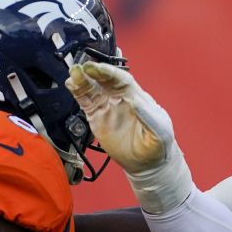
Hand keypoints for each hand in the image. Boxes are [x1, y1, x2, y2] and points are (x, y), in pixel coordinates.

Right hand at [67, 62, 192, 213]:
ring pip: (92, 88)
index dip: (109, 72)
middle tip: (83, 67)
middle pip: (104, 80)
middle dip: (94, 72)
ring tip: (73, 74)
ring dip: (82, 80)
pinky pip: (85, 102)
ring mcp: (107, 107)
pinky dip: (77, 92)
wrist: (148, 164)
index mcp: (137, 96)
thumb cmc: (159, 144)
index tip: (99, 68)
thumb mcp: (160, 130)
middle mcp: (120, 98)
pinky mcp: (97, 118)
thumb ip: (148, 115)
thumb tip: (135, 100)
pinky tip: (71, 84)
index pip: (121, 79)